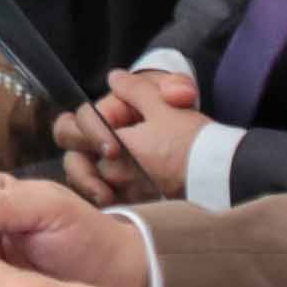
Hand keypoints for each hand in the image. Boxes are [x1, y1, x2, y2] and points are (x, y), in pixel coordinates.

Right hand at [55, 67, 200, 203]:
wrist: (213, 174)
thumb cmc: (191, 138)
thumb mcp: (169, 108)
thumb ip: (142, 90)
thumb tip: (114, 77)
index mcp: (112, 117)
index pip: (79, 121)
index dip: (91, 133)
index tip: (113, 151)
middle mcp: (104, 142)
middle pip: (73, 153)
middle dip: (83, 172)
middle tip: (103, 189)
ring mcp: (109, 170)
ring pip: (81, 179)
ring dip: (91, 190)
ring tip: (109, 202)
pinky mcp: (117, 193)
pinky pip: (98, 199)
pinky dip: (106, 204)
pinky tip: (118, 209)